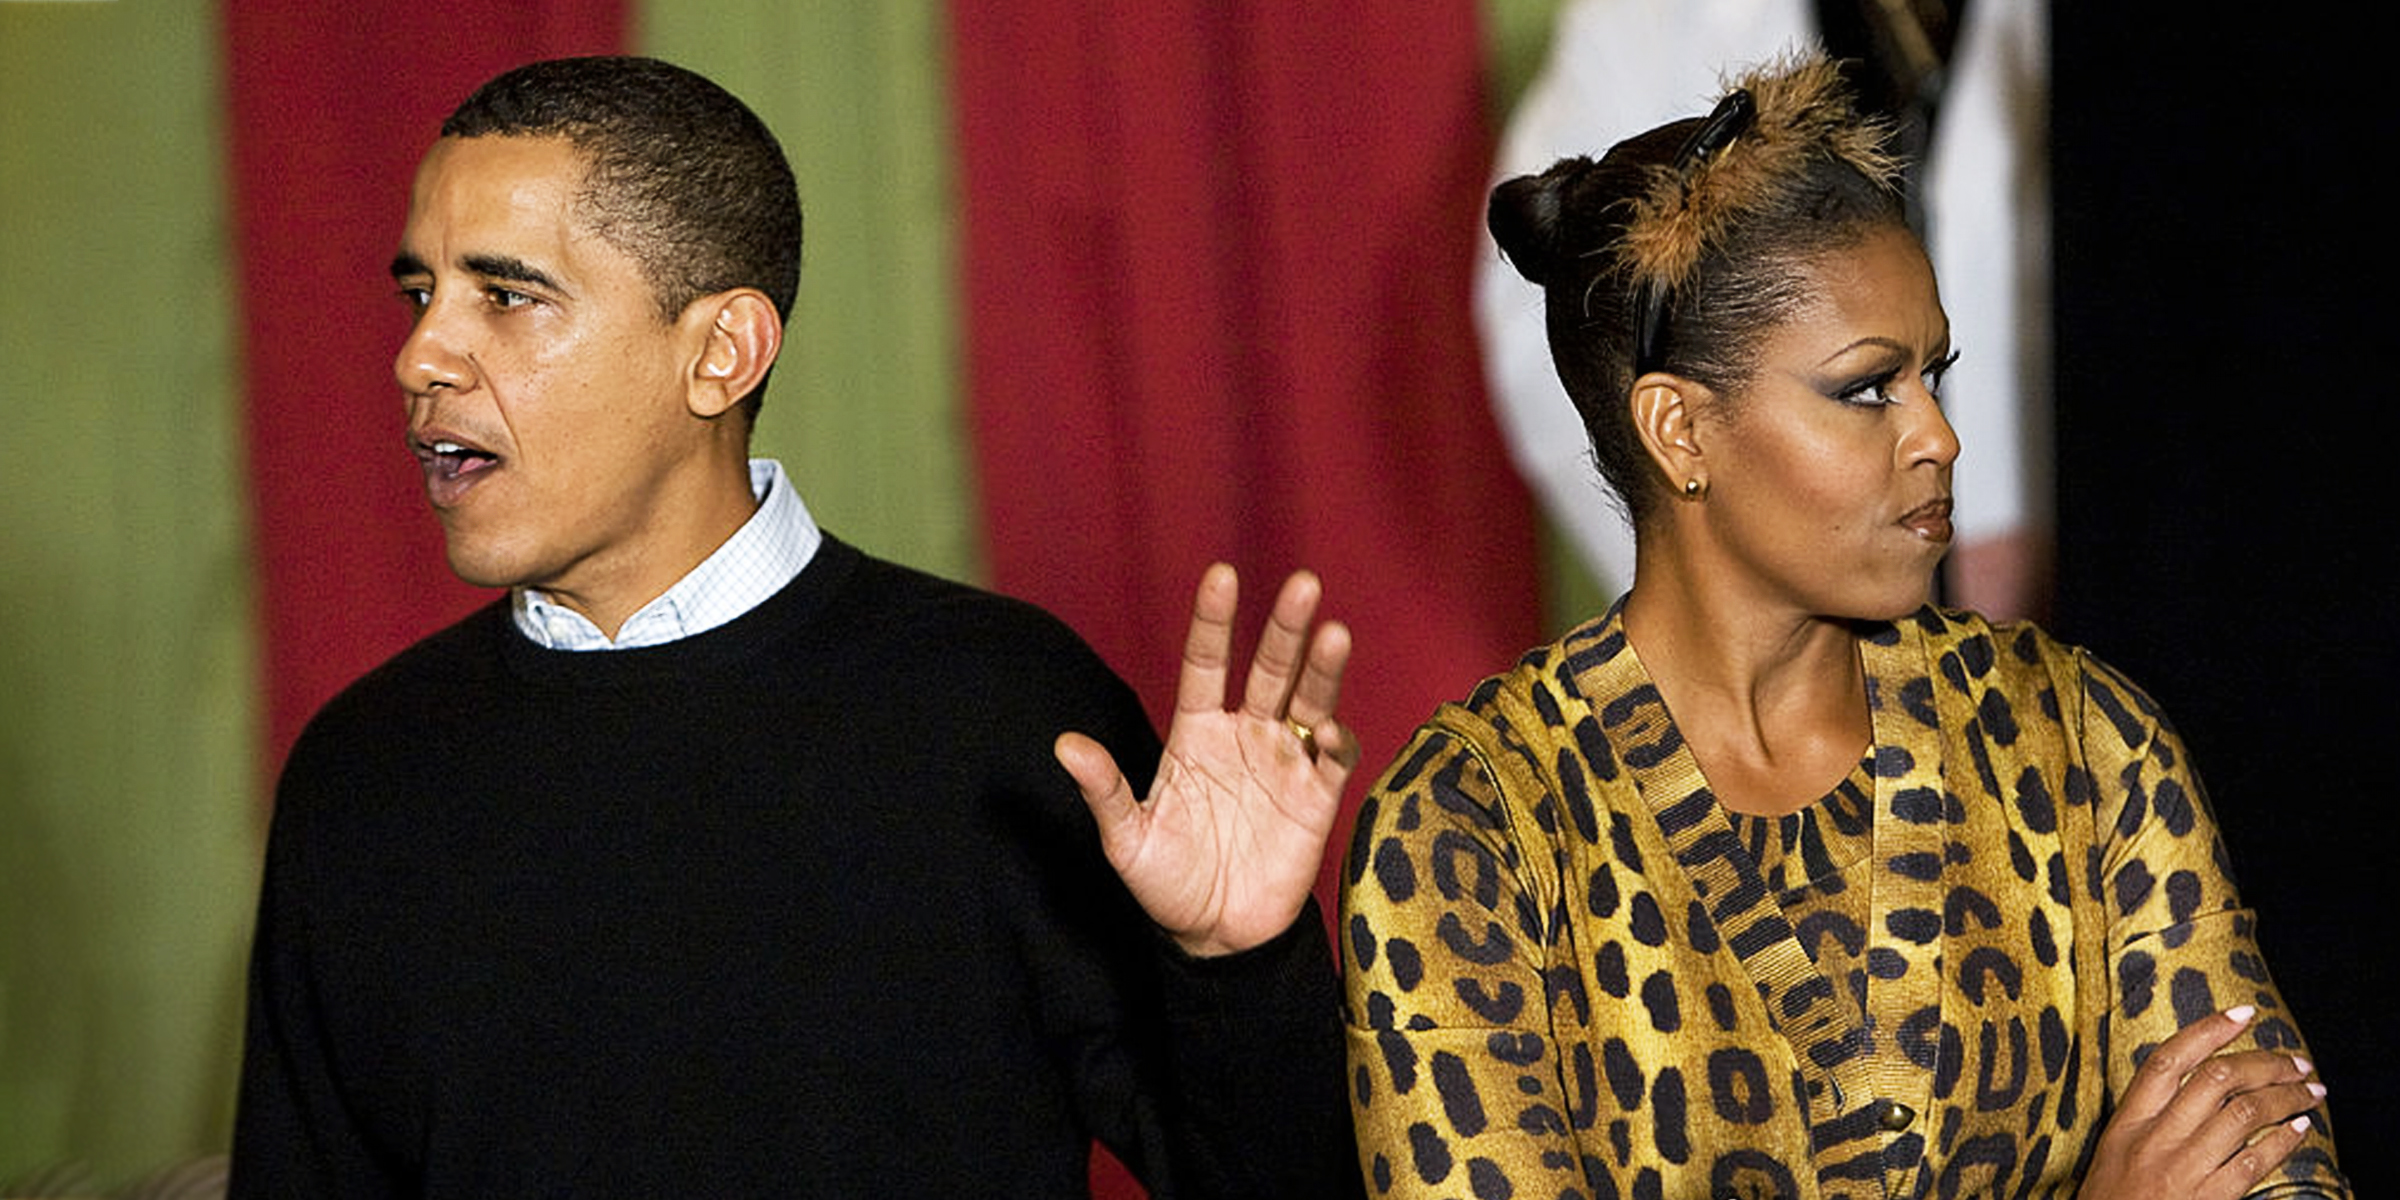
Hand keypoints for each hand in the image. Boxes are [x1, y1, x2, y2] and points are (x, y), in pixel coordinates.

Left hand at [1054, 564, 1357, 956]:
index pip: (1205, 663)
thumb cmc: (1166, 883)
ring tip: (1334, 632)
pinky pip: (1333, 758)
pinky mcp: (1317, 799)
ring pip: (1308, 701)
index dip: (1213, 621)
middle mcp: (1244, 736)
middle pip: (1268, 669)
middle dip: (1285, 626)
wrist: (1215, 937)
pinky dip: (1334, 739)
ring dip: (1323, 667)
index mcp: (1196, 734)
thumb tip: (1064, 745)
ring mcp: (1284, 763)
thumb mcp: (1127, 839)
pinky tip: (1325, 730)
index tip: (1221, 575)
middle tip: (1303, 584)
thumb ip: (1105, 790)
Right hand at [2076, 1005, 2325, 1199]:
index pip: (2168, 1061)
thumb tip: (2195, 1081)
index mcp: (2128, 1122)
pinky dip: (2282, 1141)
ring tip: (2310, 1091)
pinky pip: (2254, 1161)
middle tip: (2295, 1061)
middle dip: (2266, 1064)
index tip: (2243, 1013)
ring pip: (2244, 1114)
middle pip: (2217, 1080)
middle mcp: (2156, 1139)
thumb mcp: (2116, 1149)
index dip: (2207, 1031)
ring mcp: (2184, 1170)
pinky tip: (2298, 1129)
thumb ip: (2149, 1117)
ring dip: (2287, 1098)